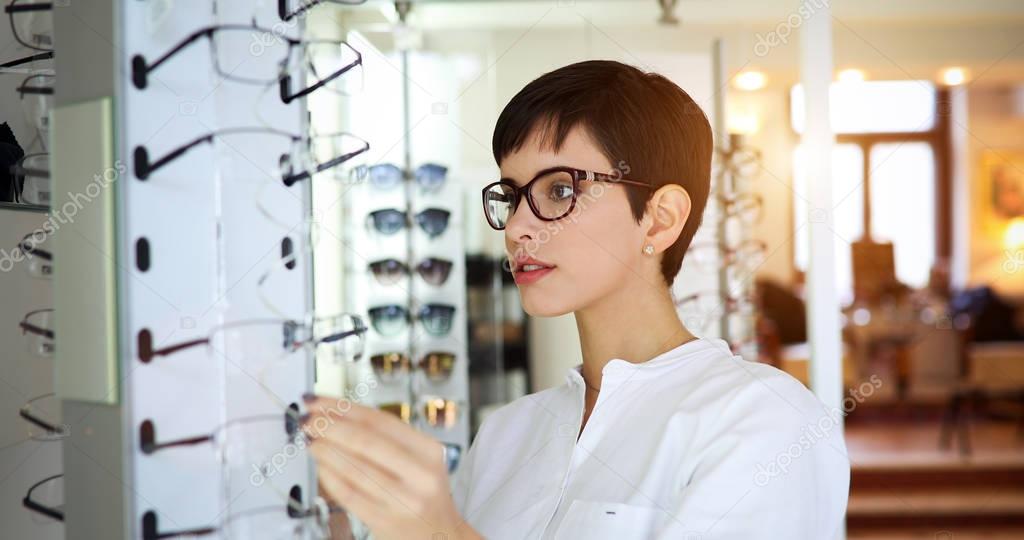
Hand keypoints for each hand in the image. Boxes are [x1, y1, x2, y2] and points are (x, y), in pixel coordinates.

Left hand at [301, 394, 480, 539]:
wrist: (439, 535)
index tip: (320, 401)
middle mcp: (419, 474)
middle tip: (307, 419)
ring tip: (310, 440)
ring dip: (325, 450)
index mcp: (428, 450)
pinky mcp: (385, 521)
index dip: (343, 408)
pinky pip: (349, 495)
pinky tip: (321, 466)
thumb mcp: (420, 460)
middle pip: (365, 441)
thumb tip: (337, 416)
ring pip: (353, 468)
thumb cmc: (423, 493)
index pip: (379, 420)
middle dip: (329, 426)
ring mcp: (403, 499)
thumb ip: (387, 439)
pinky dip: (330, 477)